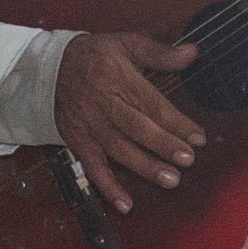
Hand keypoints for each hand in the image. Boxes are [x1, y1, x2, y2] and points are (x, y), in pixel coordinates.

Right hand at [54, 29, 210, 210]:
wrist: (49, 68)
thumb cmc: (94, 56)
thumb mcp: (125, 43)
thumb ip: (159, 52)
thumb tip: (192, 53)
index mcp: (118, 78)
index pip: (152, 104)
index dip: (176, 122)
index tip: (199, 137)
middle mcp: (103, 103)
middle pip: (137, 128)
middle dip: (163, 145)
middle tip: (187, 160)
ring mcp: (89, 126)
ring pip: (119, 150)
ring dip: (144, 167)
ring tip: (170, 180)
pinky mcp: (77, 142)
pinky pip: (93, 168)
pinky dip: (108, 188)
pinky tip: (125, 204)